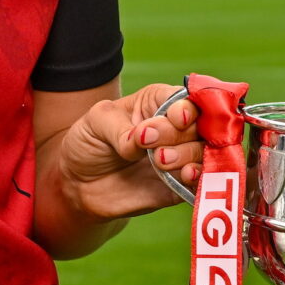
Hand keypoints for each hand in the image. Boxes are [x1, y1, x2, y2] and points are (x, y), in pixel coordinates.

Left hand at [53, 84, 207, 225]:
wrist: (80, 185)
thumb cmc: (89, 143)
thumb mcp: (96, 122)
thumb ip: (120, 126)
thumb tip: (143, 139)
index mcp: (159, 103)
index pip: (187, 99)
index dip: (187, 108)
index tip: (175, 118)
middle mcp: (176, 129)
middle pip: (201, 125)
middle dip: (179, 134)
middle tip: (152, 146)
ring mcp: (180, 157)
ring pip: (204, 152)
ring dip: (188, 155)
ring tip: (160, 161)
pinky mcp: (180, 185)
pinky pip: (202, 181)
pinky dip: (200, 178)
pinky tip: (185, 175)